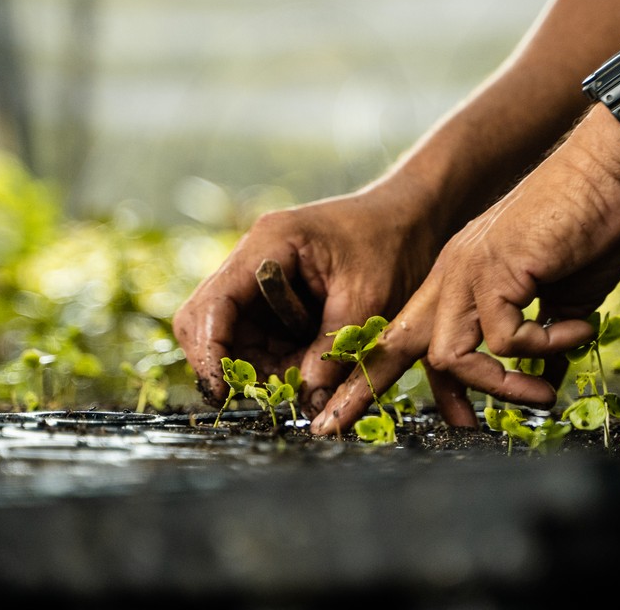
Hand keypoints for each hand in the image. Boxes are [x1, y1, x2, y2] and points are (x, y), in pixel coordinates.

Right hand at [172, 178, 440, 416]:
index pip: (213, 304)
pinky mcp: (277, 297)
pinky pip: (261, 337)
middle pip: (207, 320)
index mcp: (268, 245)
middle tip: (273, 390)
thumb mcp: (366, 300)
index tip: (222, 393)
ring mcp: (261, 279)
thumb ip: (332, 350)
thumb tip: (306, 401)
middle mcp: (253, 260)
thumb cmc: (392, 244)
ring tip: (310, 372)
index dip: (209, 353)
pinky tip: (314, 360)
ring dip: (261, 365)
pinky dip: (280, 359)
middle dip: (230, 362)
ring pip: (234, 335)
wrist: (413, 217)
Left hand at [310, 107, 619, 434]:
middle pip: (391, 345)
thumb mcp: (556, 303)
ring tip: (543, 396)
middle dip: (359, 391)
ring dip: (500, 385)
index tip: (348, 417)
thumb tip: (542, 386)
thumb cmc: (585, 231)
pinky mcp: (494, 269)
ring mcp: (466, 272)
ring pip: (448, 355)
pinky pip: (504, 338)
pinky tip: (577, 331)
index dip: (376, 380)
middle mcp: (449, 278)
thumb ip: (538, 342)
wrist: (603, 170)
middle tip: (341, 429)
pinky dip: (543, 347)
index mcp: (455, 284)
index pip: (402, 339)